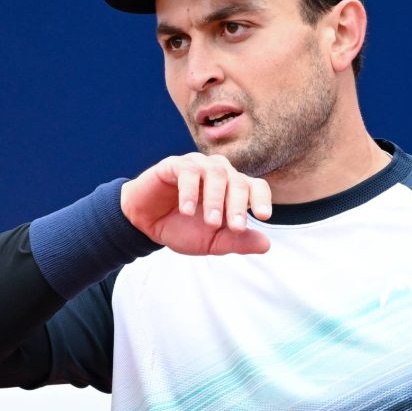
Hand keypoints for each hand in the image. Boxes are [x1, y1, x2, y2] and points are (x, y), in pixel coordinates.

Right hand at [120, 153, 271, 254]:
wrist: (145, 224)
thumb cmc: (182, 228)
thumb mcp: (211, 242)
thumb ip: (237, 242)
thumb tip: (266, 245)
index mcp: (232, 189)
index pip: (255, 186)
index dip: (262, 199)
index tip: (263, 217)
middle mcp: (219, 173)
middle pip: (238, 181)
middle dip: (238, 205)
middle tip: (236, 228)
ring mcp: (197, 166)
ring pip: (216, 172)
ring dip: (216, 198)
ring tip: (212, 222)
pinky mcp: (174, 165)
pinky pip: (188, 171)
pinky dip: (190, 191)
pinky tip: (187, 211)